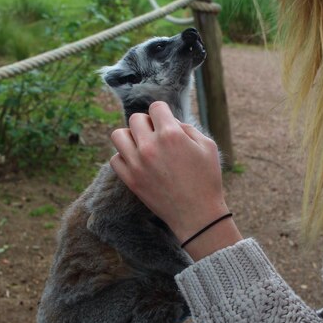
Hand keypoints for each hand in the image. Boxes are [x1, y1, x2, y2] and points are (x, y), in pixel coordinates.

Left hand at [110, 101, 228, 244]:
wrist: (197, 215)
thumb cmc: (207, 179)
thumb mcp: (207, 146)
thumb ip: (187, 128)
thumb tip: (171, 122)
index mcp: (171, 134)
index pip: (156, 107)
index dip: (163, 113)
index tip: (167, 123)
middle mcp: (150, 146)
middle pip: (136, 119)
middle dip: (147, 124)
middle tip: (157, 136)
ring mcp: (137, 163)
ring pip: (118, 135)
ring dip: (130, 137)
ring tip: (142, 146)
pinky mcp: (130, 180)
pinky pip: (115, 158)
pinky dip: (124, 157)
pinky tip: (137, 162)